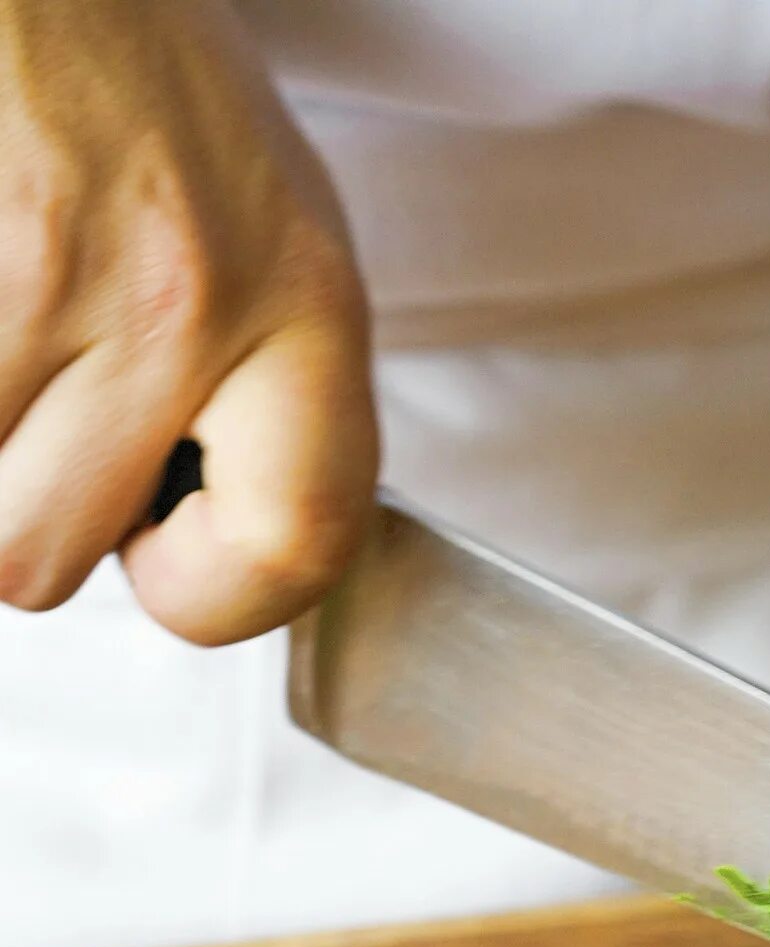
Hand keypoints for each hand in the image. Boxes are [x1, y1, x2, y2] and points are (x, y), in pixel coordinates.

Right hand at [0, 0, 375, 643]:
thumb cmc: (154, 93)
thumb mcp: (273, 243)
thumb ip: (269, 398)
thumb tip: (216, 549)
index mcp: (308, 304)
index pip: (303, 541)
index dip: (221, 600)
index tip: (171, 567)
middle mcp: (192, 295)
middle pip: (46, 557)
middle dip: (25, 518)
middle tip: (46, 423)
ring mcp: (52, 270)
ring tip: (15, 337)